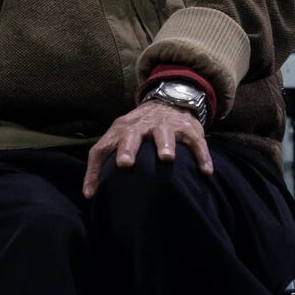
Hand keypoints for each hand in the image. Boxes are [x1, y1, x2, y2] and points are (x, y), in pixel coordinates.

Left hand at [83, 100, 212, 199]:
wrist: (168, 100)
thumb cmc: (138, 129)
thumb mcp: (118, 138)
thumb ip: (103, 162)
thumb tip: (88, 195)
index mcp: (120, 130)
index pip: (102, 147)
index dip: (94, 170)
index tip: (92, 193)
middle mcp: (140, 126)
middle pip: (131, 135)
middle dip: (127, 148)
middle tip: (125, 163)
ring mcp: (165, 125)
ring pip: (164, 133)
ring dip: (164, 145)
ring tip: (166, 158)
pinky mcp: (187, 128)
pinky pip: (195, 141)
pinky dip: (201, 155)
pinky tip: (206, 171)